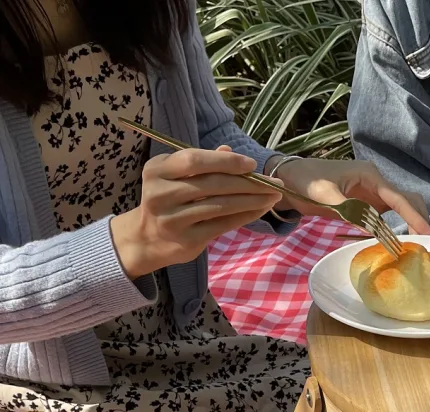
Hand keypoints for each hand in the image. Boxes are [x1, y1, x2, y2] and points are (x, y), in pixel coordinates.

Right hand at [111, 146, 281, 279]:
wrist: (148, 238)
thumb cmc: (169, 199)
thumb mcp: (176, 176)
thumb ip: (201, 163)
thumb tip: (229, 150)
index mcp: (157, 170)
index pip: (194, 161)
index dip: (226, 162)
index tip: (252, 164)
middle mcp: (161, 193)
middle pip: (212, 184)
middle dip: (248, 183)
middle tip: (274, 183)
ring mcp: (173, 218)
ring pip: (220, 206)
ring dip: (252, 201)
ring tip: (273, 197)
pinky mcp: (187, 239)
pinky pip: (223, 225)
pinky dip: (245, 216)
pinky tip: (260, 210)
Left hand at [272, 157, 429, 234]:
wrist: (291, 178)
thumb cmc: (306, 181)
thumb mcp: (324, 195)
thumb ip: (348, 210)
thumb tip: (373, 230)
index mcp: (370, 175)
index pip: (399, 198)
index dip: (414, 217)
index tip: (427, 234)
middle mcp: (377, 182)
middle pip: (409, 199)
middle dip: (420, 219)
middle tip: (427, 244)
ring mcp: (374, 193)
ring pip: (403, 207)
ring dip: (413, 223)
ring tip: (419, 246)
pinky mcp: (369, 204)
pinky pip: (390, 216)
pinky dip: (399, 228)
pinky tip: (401, 243)